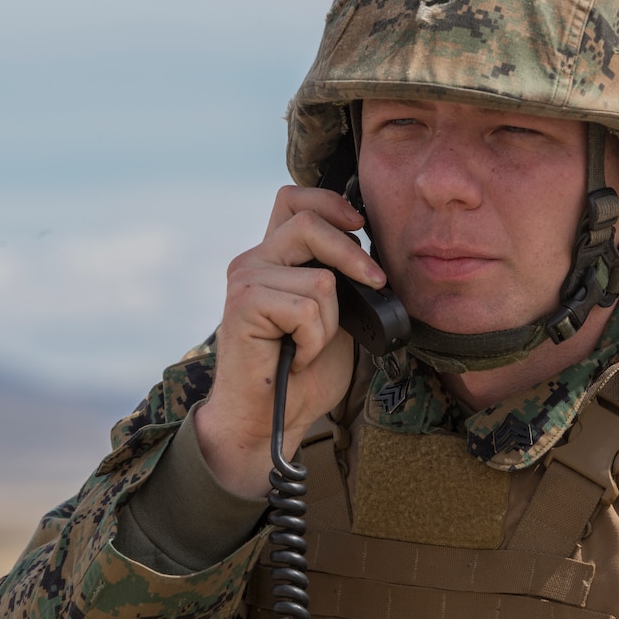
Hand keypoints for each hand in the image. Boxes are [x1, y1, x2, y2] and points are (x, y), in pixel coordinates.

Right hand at [195, 185, 386, 496]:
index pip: (294, 198)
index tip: (360, 225)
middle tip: (375, 284)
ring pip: (320, 280)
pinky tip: (296, 357)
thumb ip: (340, 280)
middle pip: (309, 222)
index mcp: (274, 258)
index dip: (330, 201)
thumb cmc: (301, 372)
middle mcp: (254, 261)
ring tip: (308, 346)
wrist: (267, 419)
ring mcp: (245, 281)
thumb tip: (371, 255)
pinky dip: (313, 342)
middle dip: (352, 255)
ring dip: (330, 324)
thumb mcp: (333, 315)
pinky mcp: (243, 306)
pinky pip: (306, 311)